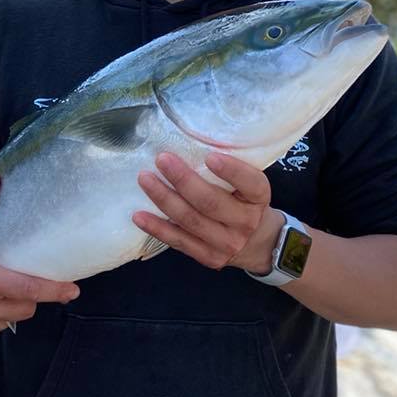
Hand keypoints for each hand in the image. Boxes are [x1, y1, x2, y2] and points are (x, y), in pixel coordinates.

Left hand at [134, 152, 282, 273]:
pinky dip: (157, 228)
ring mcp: (226, 243)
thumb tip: (189, 141)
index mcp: (258, 198)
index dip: (231, 171)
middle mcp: (245, 222)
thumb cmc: (244, 201)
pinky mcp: (208, 256)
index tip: (210, 156)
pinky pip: (179, 241)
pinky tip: (139, 215)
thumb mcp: (248, 184)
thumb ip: (229, 169)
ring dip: (164, 199)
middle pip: (210, 202)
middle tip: (162, 160)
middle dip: (183, 180)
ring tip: (145, 179)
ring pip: (190, 221)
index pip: (251, 183)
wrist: (257, 242)